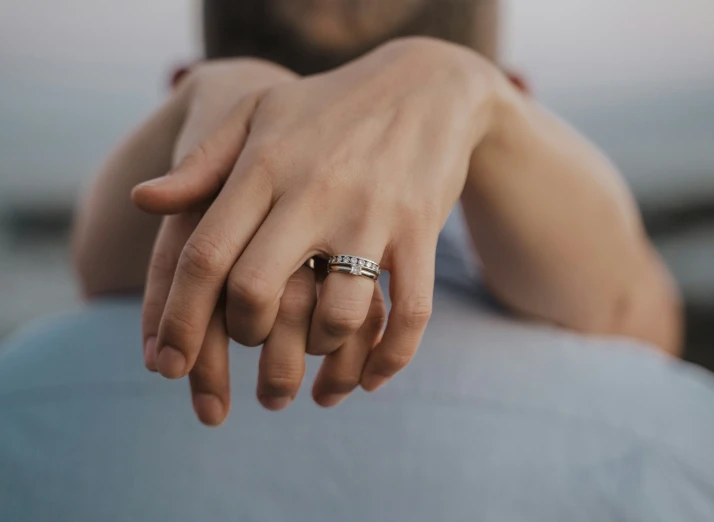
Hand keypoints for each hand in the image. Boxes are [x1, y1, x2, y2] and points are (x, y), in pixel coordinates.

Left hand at [134, 38, 500, 409]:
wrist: (425, 85)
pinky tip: (373, 380)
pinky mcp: (420, 231)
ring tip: (316, 350)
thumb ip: (201, 163)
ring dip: (320, 351)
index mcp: (264, 167)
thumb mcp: (259, 115)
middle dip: (246, 336)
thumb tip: (142, 203)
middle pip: (257, 292)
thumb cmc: (329, 108)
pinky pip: (409, 313)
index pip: (205, 254)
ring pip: (337, 316)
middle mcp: (314, 193)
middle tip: (252, 340)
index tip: (165, 363)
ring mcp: (372, 214)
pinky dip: (390, 359)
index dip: (177, 319)